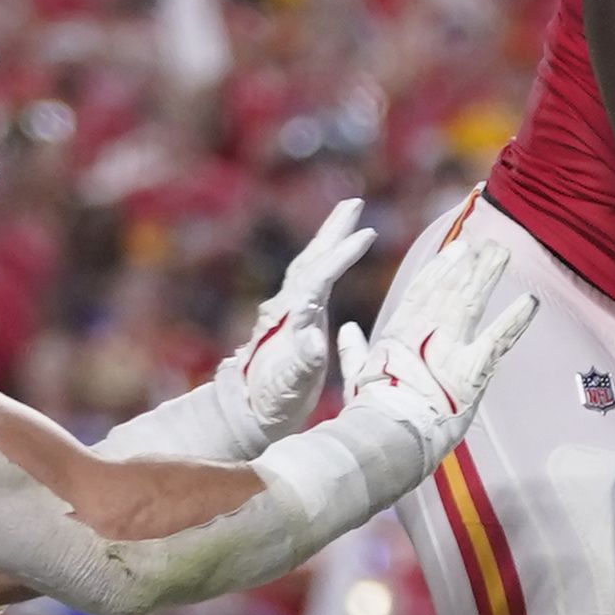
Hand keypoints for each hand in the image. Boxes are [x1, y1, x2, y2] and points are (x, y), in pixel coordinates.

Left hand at [216, 199, 379, 450]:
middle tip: (354, 203)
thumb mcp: (290, 387)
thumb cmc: (273, 403)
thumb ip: (302, 363)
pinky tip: (336, 259)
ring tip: (348, 217)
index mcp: (290, 319)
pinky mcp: (294, 319)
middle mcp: (286, 307)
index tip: (366, 234)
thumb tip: (315, 341)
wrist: (248, 412)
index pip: (319, 277)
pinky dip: (326, 261)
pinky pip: (312, 280)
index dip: (342, 255)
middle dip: (333, 231)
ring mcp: (289, 311)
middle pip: (311, 259)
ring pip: (310, 264)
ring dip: (329, 239)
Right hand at [331, 226, 533, 463]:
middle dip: (468, 265)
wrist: (386, 435)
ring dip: (487, 276)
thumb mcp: (356, 376)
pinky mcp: (473, 369)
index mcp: (398, 334)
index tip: (455, 249)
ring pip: (471, 302)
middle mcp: (426, 333)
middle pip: (450, 289)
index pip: (420, 291)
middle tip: (485, 244)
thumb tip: (347, 331)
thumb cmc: (369, 412)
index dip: (440, 268)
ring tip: (502, 253)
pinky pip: (499, 338)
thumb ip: (352, 351)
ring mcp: (450, 348)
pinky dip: (515, 319)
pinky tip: (531, 301)